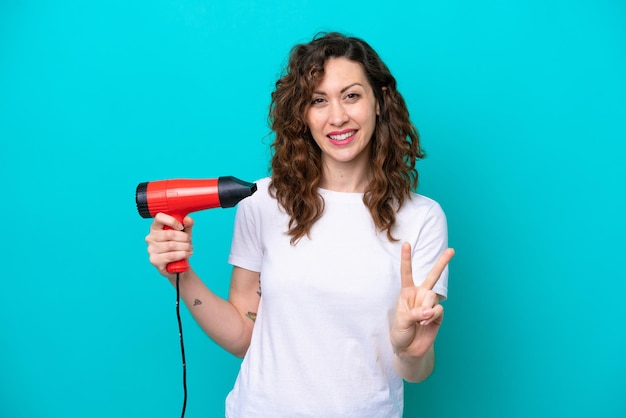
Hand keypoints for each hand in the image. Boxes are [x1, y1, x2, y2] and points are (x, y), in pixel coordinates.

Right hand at [145, 213, 193, 276]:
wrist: (178, 264)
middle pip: (169, 234)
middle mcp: (151, 238)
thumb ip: (187, 225)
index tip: (181, 227)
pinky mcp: (154, 260)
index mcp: (156, 228)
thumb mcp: (185, 233)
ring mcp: (151, 249)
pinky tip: (186, 254)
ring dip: (185, 247)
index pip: (159, 217)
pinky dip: (182, 255)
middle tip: (189, 241)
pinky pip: (171, 256)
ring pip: (171, 245)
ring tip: (189, 248)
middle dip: (184, 238)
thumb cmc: (179, 245)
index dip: (172, 221)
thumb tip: (188, 219)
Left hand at [390, 242, 454, 357]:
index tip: (406, 243)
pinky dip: (431, 317)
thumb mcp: (401, 322)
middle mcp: (420, 295)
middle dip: (442, 263)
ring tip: (419, 321)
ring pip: (433, 297)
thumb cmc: (401, 333)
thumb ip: (415, 313)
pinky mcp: (438, 315)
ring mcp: (430, 304)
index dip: (406, 258)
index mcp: (407, 292)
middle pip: (433, 276)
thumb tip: (430, 310)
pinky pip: (438, 310)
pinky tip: (425, 324)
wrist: (409, 349)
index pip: (407, 273)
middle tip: (452, 250)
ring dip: (425, 309)